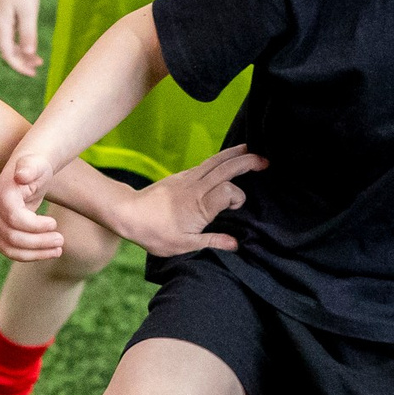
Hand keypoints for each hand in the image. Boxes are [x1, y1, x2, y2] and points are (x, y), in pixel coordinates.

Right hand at [0, 0, 42, 77]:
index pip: (7, 54)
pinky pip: (10, 37)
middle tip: (38, 69)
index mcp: (1, 27)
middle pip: (7, 52)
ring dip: (22, 54)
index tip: (32, 73)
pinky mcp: (4, 18)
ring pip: (9, 46)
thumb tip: (28, 53)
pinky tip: (31, 47)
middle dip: (22, 62)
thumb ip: (28, 34)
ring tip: (38, 61)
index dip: (19, 66)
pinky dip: (20, 45)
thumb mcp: (29, 12)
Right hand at [0, 148, 63, 262]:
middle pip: (13, 238)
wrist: (28, 171)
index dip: (36, 226)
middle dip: (39, 242)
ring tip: (58, 250)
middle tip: (62, 240)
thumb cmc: (36, 167)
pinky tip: (49, 252)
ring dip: (36, 254)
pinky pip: (11, 251)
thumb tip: (21, 176)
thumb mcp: (37, 164)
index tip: (55, 223)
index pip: (15, 220)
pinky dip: (31, 255)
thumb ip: (29, 167)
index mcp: (1, 194)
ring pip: (10, 249)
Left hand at [113, 145, 263, 254]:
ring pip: (215, 161)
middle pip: (226, 168)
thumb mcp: (184, 245)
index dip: (238, 197)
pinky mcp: (182, 176)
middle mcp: (196, 187)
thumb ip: (212, 242)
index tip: (237, 207)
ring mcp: (188, 178)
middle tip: (265, 160)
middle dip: (247, 162)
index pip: (229, 192)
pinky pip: (206, 163)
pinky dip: (220, 159)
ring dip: (234, 154)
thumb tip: (235, 244)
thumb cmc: (155, 233)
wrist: (127, 213)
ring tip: (250, 149)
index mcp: (200, 206)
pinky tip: (226, 159)